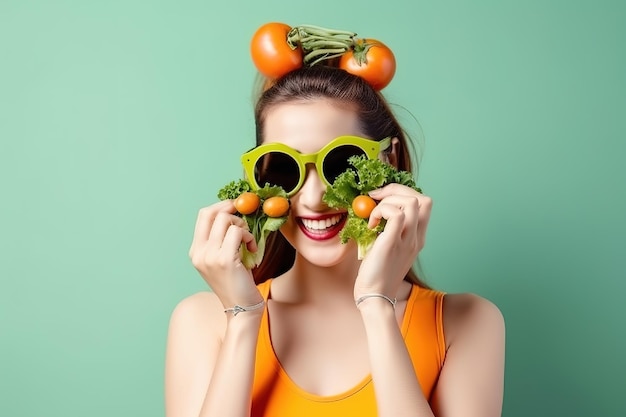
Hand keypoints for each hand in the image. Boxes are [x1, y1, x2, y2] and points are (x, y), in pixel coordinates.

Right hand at [188, 200, 262, 308]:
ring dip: (242, 226)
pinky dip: (248, 236)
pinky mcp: (224, 260)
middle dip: (233, 212)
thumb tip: (233, 213)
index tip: (236, 207)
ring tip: (247, 241)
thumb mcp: (222, 259)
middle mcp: (199, 253)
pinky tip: (251, 248)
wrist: (241, 309)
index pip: (203, 215)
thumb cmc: (237, 283)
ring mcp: (210, 256)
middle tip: (244, 222)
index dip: (221, 205)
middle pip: (213, 213)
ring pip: (226, 219)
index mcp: (196, 251)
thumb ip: (221, 240)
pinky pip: (237, 232)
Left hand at [354, 184, 431, 298]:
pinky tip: (371, 224)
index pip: (424, 204)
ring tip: (373, 216)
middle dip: (395, 190)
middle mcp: (416, 238)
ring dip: (388, 200)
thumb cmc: (376, 274)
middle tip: (374, 198)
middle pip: (421, 198)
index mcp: (417, 238)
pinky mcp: (392, 243)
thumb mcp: (388, 249)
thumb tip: (372, 211)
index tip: (382, 199)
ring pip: (411, 202)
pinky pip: (395, 214)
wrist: (374, 297)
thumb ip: (388, 232)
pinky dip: (381, 211)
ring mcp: (406, 240)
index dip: (403, 194)